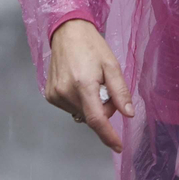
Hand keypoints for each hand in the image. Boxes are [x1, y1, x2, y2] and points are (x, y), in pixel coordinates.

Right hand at [46, 19, 135, 152]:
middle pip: (91, 116)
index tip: (118, 146)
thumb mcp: (112, 65)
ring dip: (90, 105)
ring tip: (89, 83)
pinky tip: (79, 84)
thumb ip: (120, 92)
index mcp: (83, 84)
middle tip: (104, 87)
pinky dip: (79, 102)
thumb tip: (129, 114)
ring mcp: (55, 95)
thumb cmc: (92, 46)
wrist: (67, 33)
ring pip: (81, 113)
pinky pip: (71, 108)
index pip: (96, 119)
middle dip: (103, 108)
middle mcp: (66, 92)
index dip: (108, 135)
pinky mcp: (50, 95)